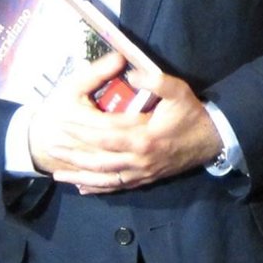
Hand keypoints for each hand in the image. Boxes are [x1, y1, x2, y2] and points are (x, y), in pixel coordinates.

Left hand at [28, 52, 221, 194]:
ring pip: (105, 178)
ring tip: (57, 173)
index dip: (81, 130)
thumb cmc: (191, 113)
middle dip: (73, 154)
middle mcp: (139, 159)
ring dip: (80, 175)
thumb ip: (155, 81)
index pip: (104, 135)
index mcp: (143, 137)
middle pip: (99, 159)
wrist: (212, 140)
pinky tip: (81, 188)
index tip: (61, 123)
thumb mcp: (178, 90)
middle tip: (50, 147)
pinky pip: (117, 188)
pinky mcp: (145, 180)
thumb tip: (130, 74)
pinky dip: (98, 189)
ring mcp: (142, 173)